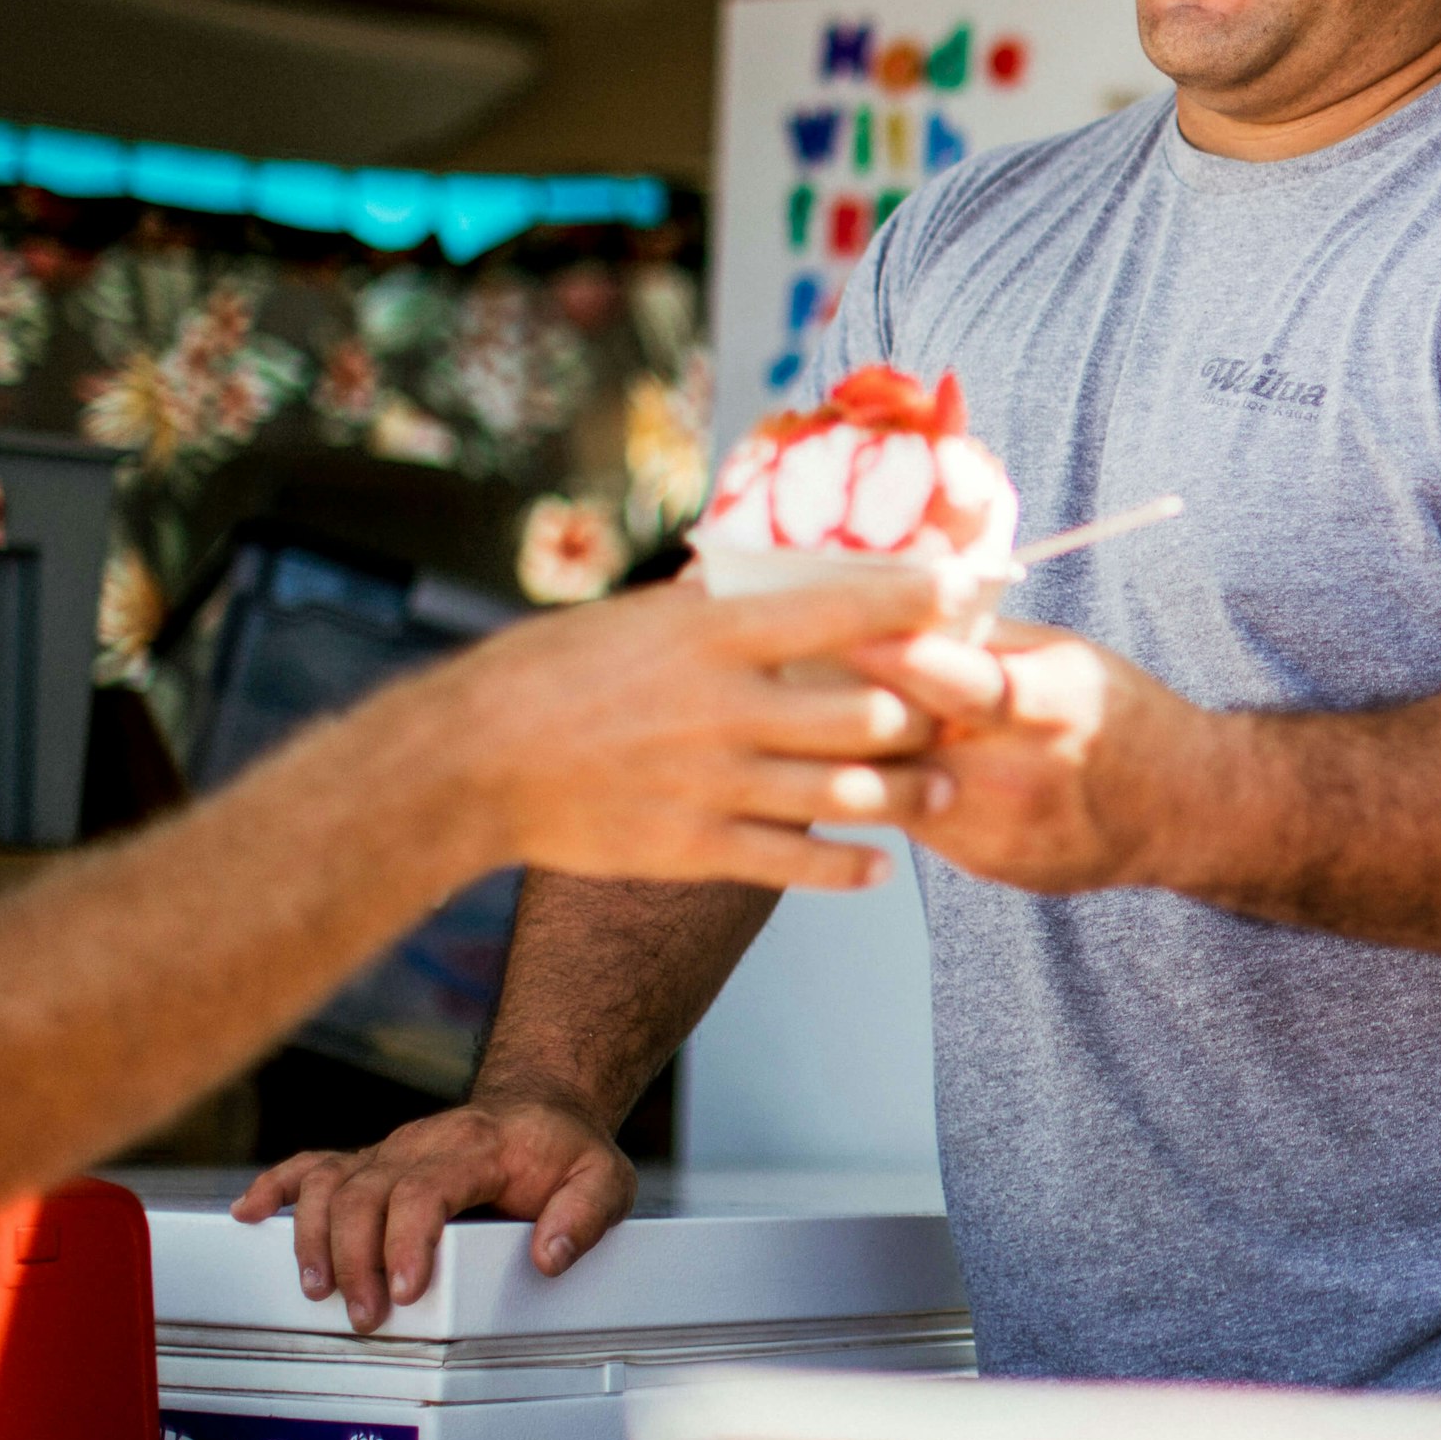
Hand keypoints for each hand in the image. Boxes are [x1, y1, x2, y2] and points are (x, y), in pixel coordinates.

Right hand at [232, 1096, 629, 1333]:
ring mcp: (391, 1152)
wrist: (540, 1106)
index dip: (407, 1240)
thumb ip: (586, 1215)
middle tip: (367, 1315)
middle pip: (365, 1192)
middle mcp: (423, 1145)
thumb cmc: (567, 1151)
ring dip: (313, 1238)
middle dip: (355, 1257)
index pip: (426, 1189)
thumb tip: (549, 1257)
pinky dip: (277, 1186)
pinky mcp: (371, 1162)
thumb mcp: (604, 1178)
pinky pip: (312, 1165)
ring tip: (317, 1291)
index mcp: (477, 1148)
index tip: (406, 1290)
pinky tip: (248, 1214)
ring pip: (331, 1183)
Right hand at [365, 570, 956, 893]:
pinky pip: (794, 862)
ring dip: (908, 795)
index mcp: (714, 636)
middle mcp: (726, 708)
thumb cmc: (550, 672)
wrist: (469, 762)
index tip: (971, 589)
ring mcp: (714, 783)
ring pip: (845, 795)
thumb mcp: (637, 616)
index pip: (844, 610)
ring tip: (942, 790)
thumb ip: (713, 605)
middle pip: (866, 714)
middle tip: (969, 712)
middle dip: (930, 715)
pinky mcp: (693, 846)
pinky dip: (848, 866)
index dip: (918, 601)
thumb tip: (770, 573)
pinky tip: (879, 862)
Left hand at [843, 621, 1212, 894]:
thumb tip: (902, 604)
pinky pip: (911, 820)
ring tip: (817, 718)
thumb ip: (986, 640)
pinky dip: (890, 788)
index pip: (951, 681)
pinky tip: (879, 762)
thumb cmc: (1121, 713)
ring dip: (856, 752)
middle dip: (846, 703)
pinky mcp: (983, 865)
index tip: (830, 629)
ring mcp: (998, 831)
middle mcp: (1020, 776)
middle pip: (902, 739)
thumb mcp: (1067, 655)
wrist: (1182, 810)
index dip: (886, 655)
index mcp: (1047, 707)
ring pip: (891, 786)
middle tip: (796, 670)